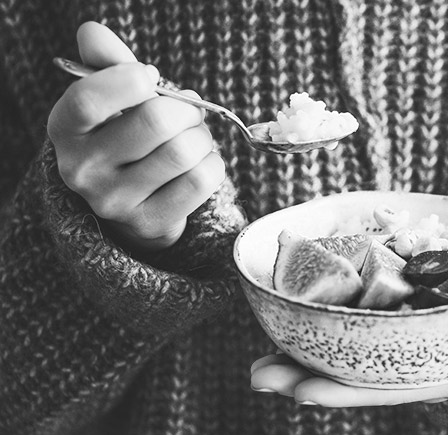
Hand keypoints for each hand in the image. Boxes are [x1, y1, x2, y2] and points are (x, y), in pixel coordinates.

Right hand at [48, 22, 224, 252]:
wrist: (132, 204)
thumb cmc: (126, 138)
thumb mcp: (113, 101)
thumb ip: (108, 64)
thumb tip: (92, 32)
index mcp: (66, 130)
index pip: (90, 99)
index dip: (131, 80)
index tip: (150, 77)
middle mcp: (82, 169)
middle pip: (156, 122)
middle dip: (186, 110)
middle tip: (188, 113)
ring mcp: (115, 201)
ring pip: (184, 151)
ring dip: (202, 138)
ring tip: (193, 139)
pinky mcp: (149, 222)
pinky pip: (202, 179)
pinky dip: (213, 163)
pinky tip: (199, 164)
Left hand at [250, 281, 447, 405]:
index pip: (391, 387)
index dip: (347, 390)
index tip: (300, 390)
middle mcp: (426, 365)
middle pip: (361, 376)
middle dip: (309, 377)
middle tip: (257, 373)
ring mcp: (418, 344)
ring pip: (358, 355)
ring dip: (310, 354)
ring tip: (261, 354)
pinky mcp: (415, 319)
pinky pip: (371, 326)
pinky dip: (336, 322)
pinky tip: (302, 315)